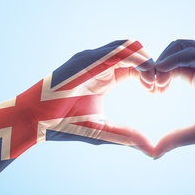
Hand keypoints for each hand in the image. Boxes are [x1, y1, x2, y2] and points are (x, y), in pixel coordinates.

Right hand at [38, 39, 155, 155]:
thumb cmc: (64, 125)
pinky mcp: (86, 60)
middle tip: (159, 87)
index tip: (159, 92)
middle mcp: (101, 64)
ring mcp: (93, 59)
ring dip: (146, 61)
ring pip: (130, 45)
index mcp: (106, 77)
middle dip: (152, 67)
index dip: (151, 76)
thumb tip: (152, 149)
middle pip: (136, 52)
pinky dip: (135, 59)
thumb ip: (127, 136)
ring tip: (152, 82)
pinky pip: (117, 50)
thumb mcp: (103, 130)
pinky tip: (143, 77)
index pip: (135, 66)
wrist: (35, 122)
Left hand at [154, 39, 194, 157]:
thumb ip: (177, 137)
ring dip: (163, 58)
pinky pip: (192, 52)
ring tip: (157, 81)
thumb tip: (154, 152)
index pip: (171, 64)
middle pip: (173, 49)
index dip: (157, 74)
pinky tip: (163, 73)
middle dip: (157, 63)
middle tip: (151, 85)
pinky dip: (173, 58)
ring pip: (181, 45)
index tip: (151, 92)